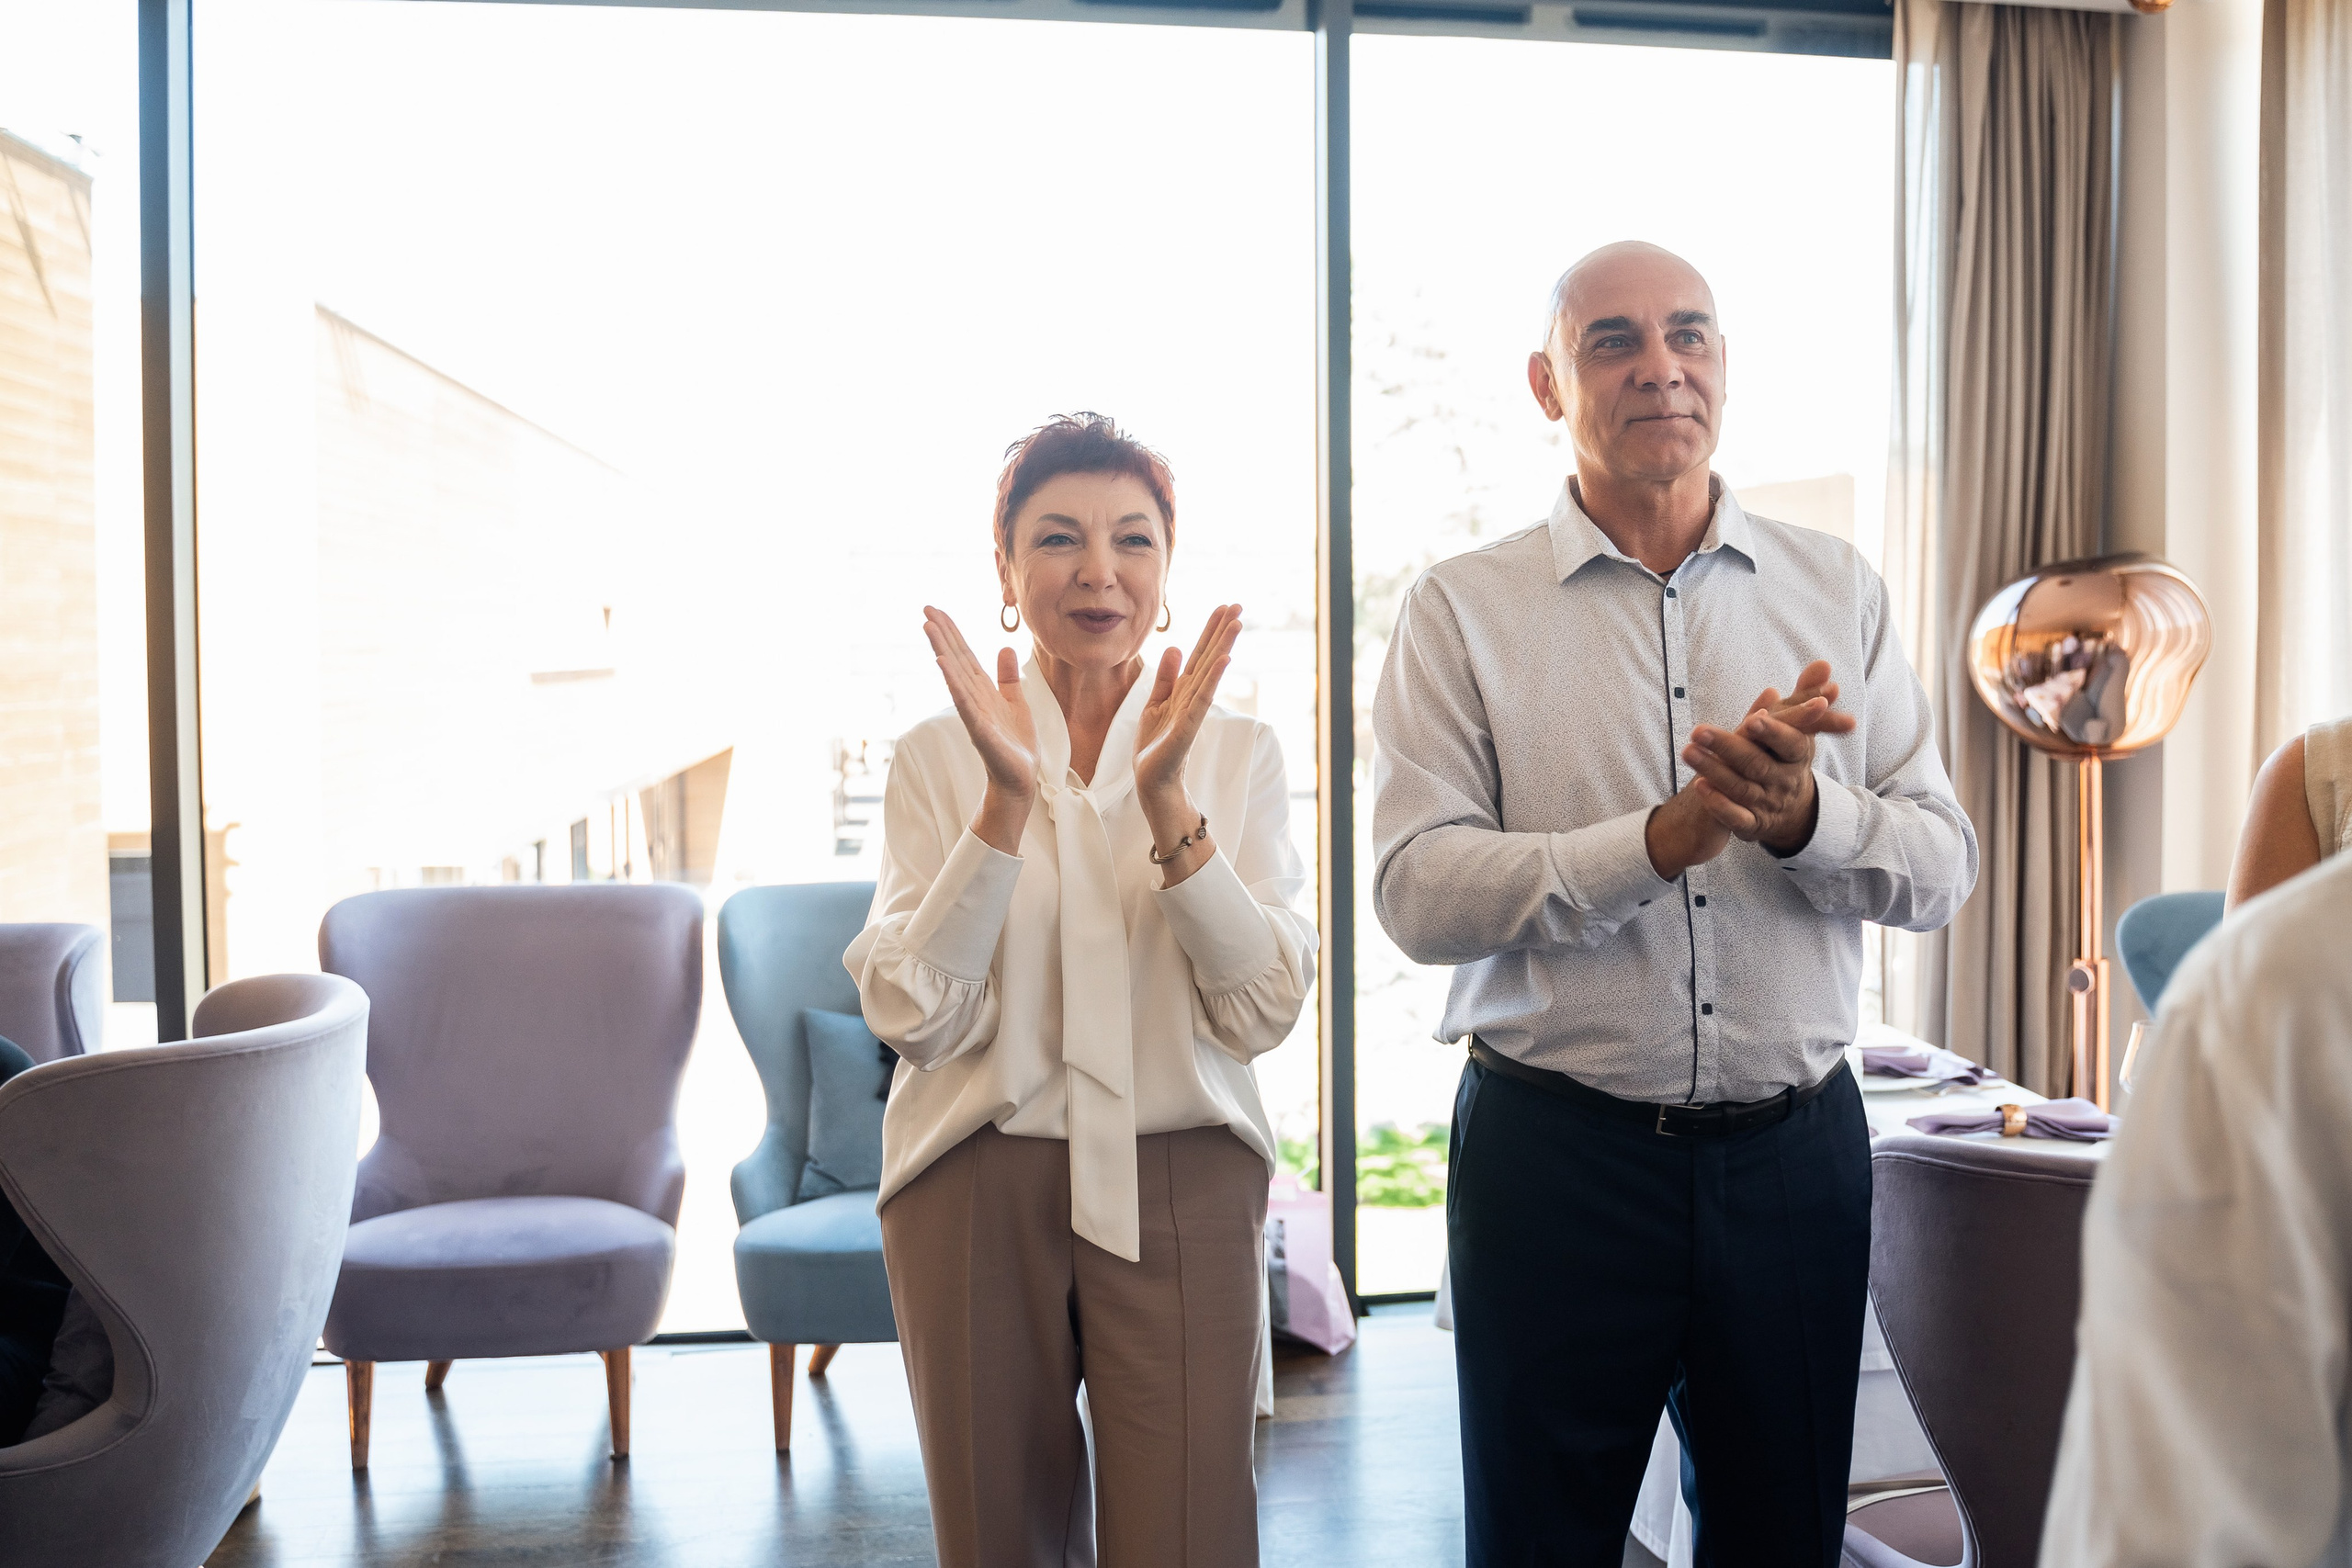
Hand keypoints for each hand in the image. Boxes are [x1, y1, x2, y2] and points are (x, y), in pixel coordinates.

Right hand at [923, 606, 1038, 853]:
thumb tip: (1004, 647)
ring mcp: (974, 713)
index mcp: (982, 690)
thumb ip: (1008, 676)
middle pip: (956, 659)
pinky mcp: (980, 730)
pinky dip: (954, 683)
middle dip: (942, 633)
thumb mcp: (1016, 701)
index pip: (964, 654)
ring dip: (942, 650)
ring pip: (956, 676)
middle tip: (925, 609)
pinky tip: (944, 664)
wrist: (1021, 777)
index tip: (936, 609)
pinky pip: (965, 703)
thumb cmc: (1016, 743)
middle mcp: (974, 697)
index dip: (952, 631)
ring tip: (929, 627)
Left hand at [1135, 603, 1241, 884]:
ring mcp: (1192, 711)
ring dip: (1223, 647)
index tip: (1225, 606)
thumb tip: (1173, 647)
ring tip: (1236, 622)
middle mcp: (1192, 697)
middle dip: (1222, 631)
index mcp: (1183, 691)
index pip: (1200, 654)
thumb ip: (1164, 678)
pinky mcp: (1187, 727)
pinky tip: (1224, 660)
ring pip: (1209, 673)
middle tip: (1239, 604)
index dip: (1211, 630)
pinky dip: (1213, 679)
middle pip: (1209, 658)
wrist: (1152, 783)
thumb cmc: (1155, 749)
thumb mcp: (1154, 706)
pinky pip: (1201, 699)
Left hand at [1682, 660, 1857, 853]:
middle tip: (1697, 730)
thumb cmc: (1788, 756)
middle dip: (1728, 747)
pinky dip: (1719, 805)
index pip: (1790, 744)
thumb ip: (1805, 695)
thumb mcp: (1800, 726)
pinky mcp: (1752, 824)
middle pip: (1757, 764)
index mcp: (1797, 755)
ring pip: (1741, 788)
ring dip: (1713, 771)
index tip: (1754, 719)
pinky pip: (1736, 818)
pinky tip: (1699, 787)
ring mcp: (1767, 803)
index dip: (1773, 732)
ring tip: (1689, 752)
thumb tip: (1823, 663)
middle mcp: (1784, 780)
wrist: (1792, 808)